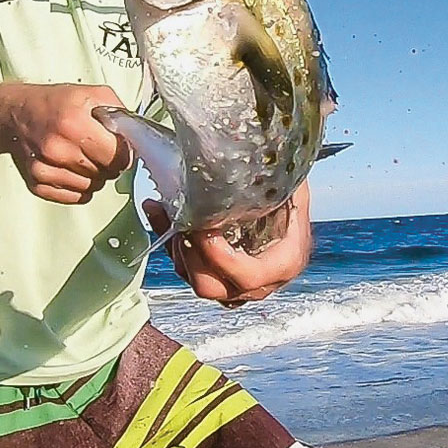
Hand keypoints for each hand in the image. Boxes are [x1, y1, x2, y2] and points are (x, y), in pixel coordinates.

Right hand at [0, 83, 131, 204]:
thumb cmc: (54, 103)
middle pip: (105, 174)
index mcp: (74, 123)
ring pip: (91, 188)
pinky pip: (75, 197)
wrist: (14, 114)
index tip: (118, 147)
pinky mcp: (37, 184)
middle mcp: (58, 149)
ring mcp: (45, 169)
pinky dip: (79, 187)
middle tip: (99, 150)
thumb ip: (118, 112)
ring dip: (94, 176)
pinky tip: (72, 169)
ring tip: (83, 157)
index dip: (124, 153)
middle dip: (109, 164)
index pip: (117, 156)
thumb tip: (135, 136)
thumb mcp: (91, 94)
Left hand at [143, 181, 312, 305]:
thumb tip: (258, 159)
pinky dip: (169, 242)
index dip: (221, 259)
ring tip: (167, 212)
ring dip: (176, 249)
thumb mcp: (290, 186)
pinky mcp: (215, 273)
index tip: (202, 229)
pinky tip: (157, 210)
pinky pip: (186, 268)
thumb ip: (279, 183)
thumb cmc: (290, 193)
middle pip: (214, 288)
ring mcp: (234, 282)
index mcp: (283, 263)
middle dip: (190, 257)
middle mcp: (259, 281)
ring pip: (195, 279)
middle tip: (181, 225)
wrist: (287, 200)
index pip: (248, 276)